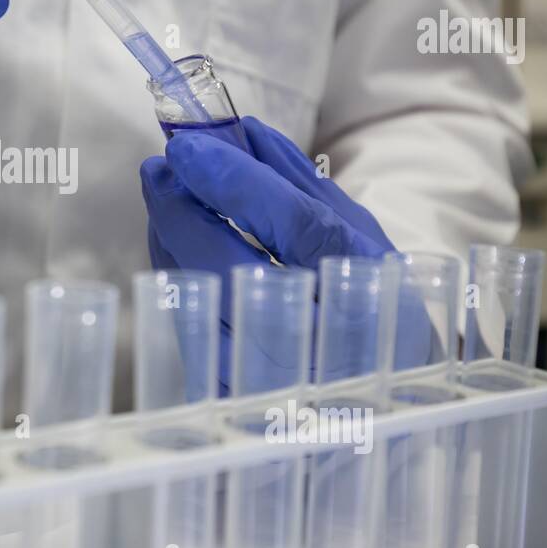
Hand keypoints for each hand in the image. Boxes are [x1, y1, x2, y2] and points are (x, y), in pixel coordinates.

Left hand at [139, 116, 431, 393]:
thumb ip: (307, 190)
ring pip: (189, 292)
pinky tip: (178, 238)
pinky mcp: (219, 392)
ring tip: (172, 191)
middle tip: (164, 163)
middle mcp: (310, 354)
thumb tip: (247, 132)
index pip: (295, 228)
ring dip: (170, 233)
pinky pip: (182, 317)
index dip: (236, 180)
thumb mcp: (367, 252)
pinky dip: (177, 268)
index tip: (189, 145)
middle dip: (180, 206)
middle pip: (223, 264)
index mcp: (367, 307)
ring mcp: (256, 383)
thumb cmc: (382, 325)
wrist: (382, 415)